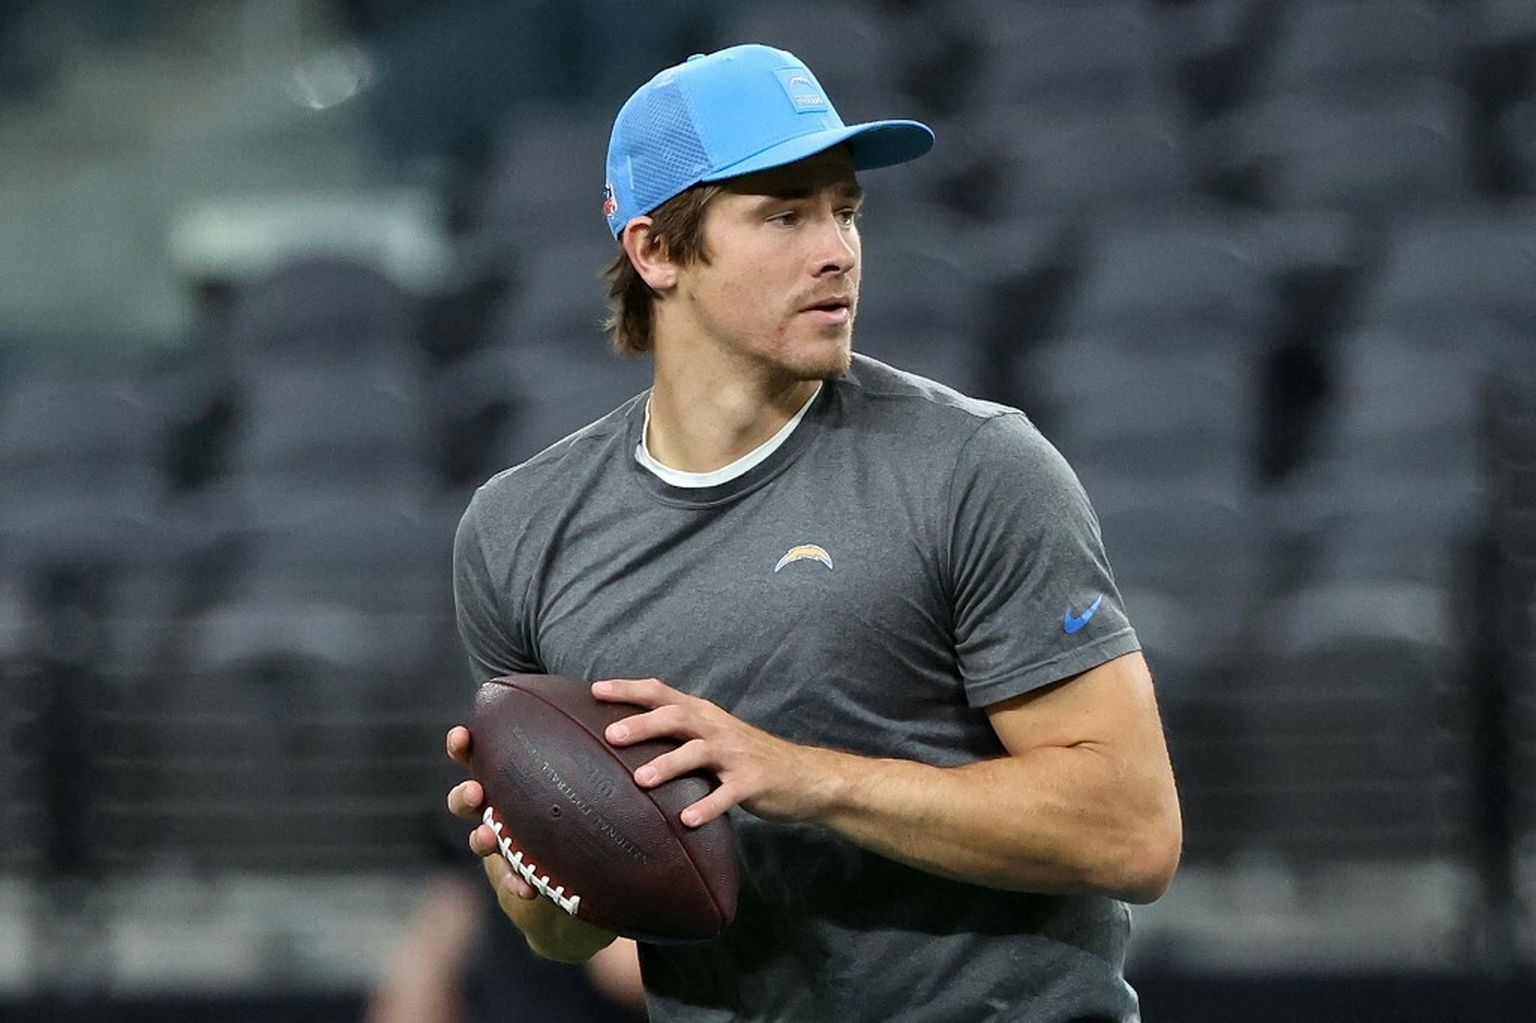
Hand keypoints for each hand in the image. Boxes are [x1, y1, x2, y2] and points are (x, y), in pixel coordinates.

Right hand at [444, 726, 616, 961]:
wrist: (580, 867)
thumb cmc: (578, 806)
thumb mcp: (579, 776)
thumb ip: (582, 751)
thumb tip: (609, 711)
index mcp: (507, 778)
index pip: (478, 757)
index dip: (463, 747)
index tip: (462, 735)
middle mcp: (497, 809)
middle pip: (466, 799)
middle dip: (464, 794)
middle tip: (475, 791)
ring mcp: (502, 844)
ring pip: (481, 840)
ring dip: (481, 838)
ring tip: (488, 836)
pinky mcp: (514, 875)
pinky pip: (510, 880)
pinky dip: (516, 883)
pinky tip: (527, 887)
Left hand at [592, 678, 840, 827]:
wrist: (804, 775)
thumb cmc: (747, 757)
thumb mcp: (713, 737)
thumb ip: (678, 735)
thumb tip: (626, 741)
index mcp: (703, 714)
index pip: (660, 693)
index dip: (628, 690)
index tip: (595, 690)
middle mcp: (717, 728)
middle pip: (675, 717)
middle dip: (642, 724)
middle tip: (611, 735)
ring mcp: (736, 754)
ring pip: (698, 752)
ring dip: (669, 764)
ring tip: (641, 780)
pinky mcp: (753, 782)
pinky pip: (727, 794)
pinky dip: (707, 806)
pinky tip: (687, 820)